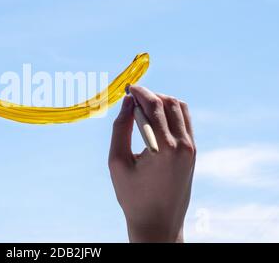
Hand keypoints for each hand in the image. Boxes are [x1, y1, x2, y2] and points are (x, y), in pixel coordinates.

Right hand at [108, 86, 195, 242]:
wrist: (158, 223)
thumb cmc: (132, 195)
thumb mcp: (117, 161)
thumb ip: (120, 128)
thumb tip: (126, 102)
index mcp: (163, 149)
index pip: (153, 106)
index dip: (139, 93)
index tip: (127, 88)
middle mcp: (182, 146)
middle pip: (168, 103)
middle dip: (149, 94)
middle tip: (131, 96)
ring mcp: (191, 149)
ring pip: (180, 108)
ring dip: (161, 101)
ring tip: (142, 106)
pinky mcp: (193, 153)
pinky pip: (185, 121)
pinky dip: (171, 112)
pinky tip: (155, 117)